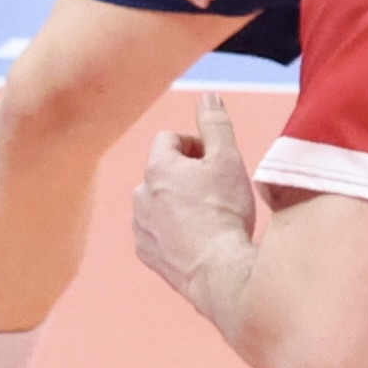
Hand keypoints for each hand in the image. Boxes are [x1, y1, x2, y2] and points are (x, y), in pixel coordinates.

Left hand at [131, 109, 261, 324]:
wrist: (219, 271)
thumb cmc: (225, 213)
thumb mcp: (228, 160)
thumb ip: (216, 124)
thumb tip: (209, 96)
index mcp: (158, 167)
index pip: (169, 140)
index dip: (195, 147)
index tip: (214, 164)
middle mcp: (140, 194)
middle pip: (162, 171)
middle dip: (185, 176)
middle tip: (214, 192)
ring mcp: (140, 225)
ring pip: (156, 202)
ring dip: (175, 204)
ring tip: (205, 218)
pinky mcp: (145, 252)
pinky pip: (155, 232)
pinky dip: (170, 232)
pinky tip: (195, 240)